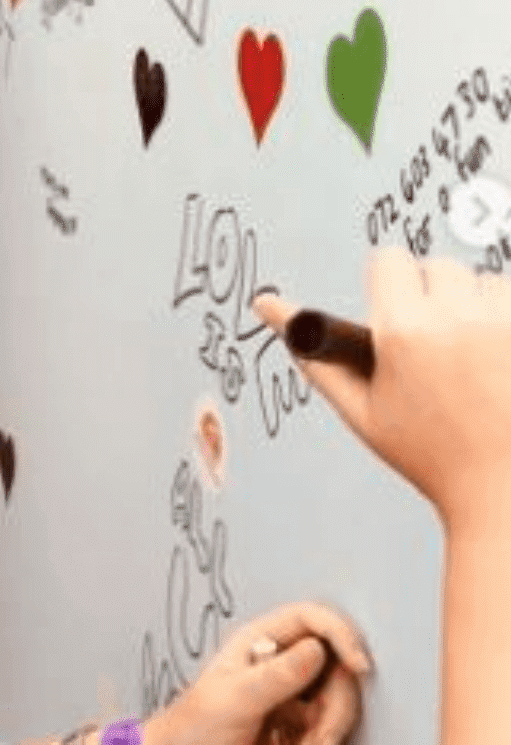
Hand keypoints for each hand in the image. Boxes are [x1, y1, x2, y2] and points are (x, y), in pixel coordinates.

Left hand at [148, 603, 368, 744]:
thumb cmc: (195, 726)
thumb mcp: (235, 698)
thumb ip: (276, 675)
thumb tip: (317, 649)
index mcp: (260, 642)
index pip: (311, 618)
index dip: (341, 633)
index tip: (359, 664)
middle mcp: (281, 663)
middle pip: (337, 666)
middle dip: (336, 703)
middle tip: (316, 735)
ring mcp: (294, 694)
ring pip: (340, 701)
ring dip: (330, 729)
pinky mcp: (301, 723)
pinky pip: (331, 727)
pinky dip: (324, 741)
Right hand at [254, 248, 510, 534]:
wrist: (506, 490)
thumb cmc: (432, 455)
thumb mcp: (360, 408)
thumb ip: (313, 352)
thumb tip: (266, 305)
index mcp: (403, 331)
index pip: (390, 260)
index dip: (389, 286)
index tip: (396, 314)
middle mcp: (457, 318)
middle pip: (439, 266)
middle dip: (433, 296)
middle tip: (437, 346)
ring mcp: (506, 324)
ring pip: (485, 280)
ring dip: (478, 306)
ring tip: (476, 357)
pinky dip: (508, 320)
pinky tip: (501, 359)